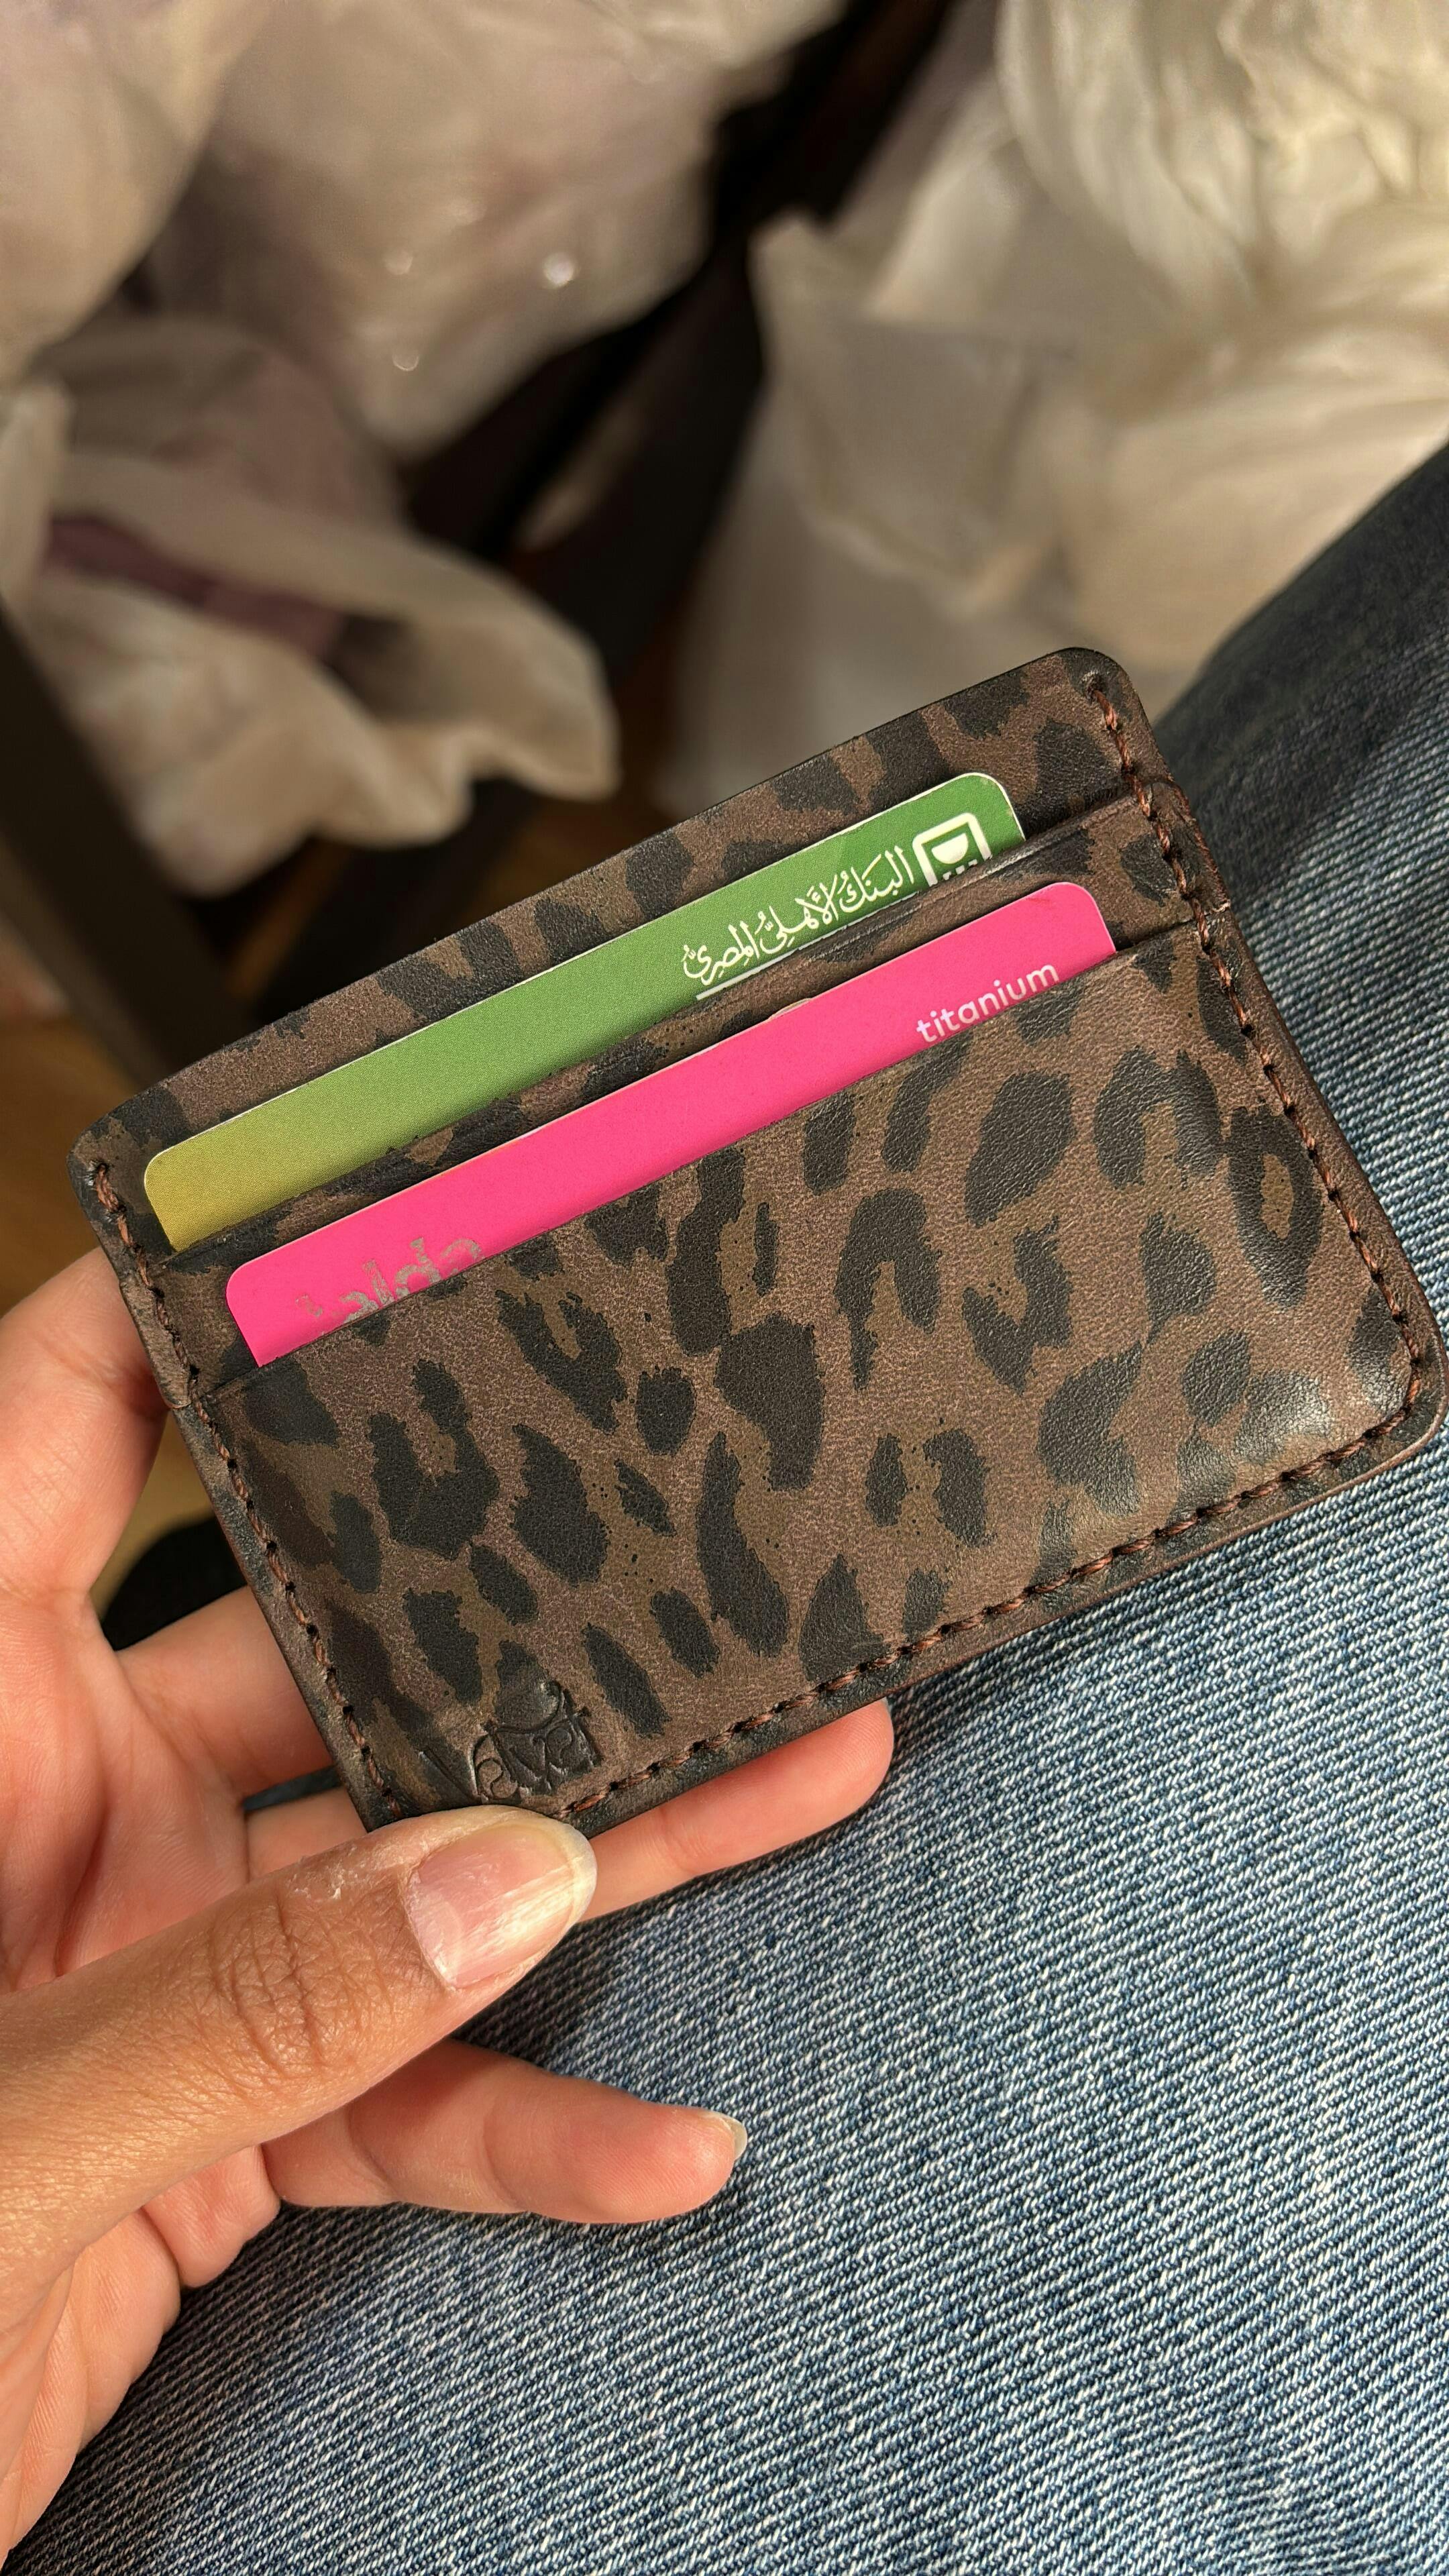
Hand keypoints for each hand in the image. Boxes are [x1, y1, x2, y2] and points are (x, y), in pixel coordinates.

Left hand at [0, 1254, 890, 2552]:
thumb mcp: (0, 2136)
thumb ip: (244, 2007)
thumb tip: (510, 1880)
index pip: (62, 1433)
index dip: (196, 1307)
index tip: (384, 1217)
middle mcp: (64, 1809)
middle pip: (321, 1654)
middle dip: (523, 1609)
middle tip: (708, 1529)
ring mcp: (151, 1961)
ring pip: (409, 1871)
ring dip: (604, 1854)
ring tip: (810, 1775)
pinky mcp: (211, 2125)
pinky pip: (395, 2101)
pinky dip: (525, 2129)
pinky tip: (667, 2152)